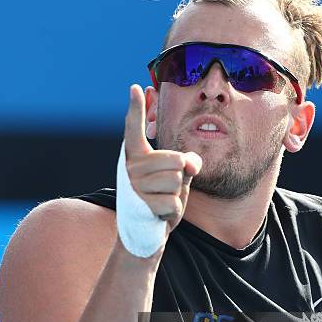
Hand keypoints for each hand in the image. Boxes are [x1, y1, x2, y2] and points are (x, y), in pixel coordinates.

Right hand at [123, 84, 201, 234]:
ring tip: (161, 203)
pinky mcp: (141, 205)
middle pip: (177, 160)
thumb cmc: (161, 201)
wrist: (144, 234)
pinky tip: (160, 216)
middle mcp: (130, 167)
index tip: (136, 87)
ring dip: (177, 196)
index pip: (134, 129)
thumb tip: (191, 163)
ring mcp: (133, 186)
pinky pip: (175, 202)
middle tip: (165, 191)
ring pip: (178, 180)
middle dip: (181, 178)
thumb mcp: (176, 178)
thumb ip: (186, 164)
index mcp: (135, 156)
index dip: (136, 108)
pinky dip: (174, 212)